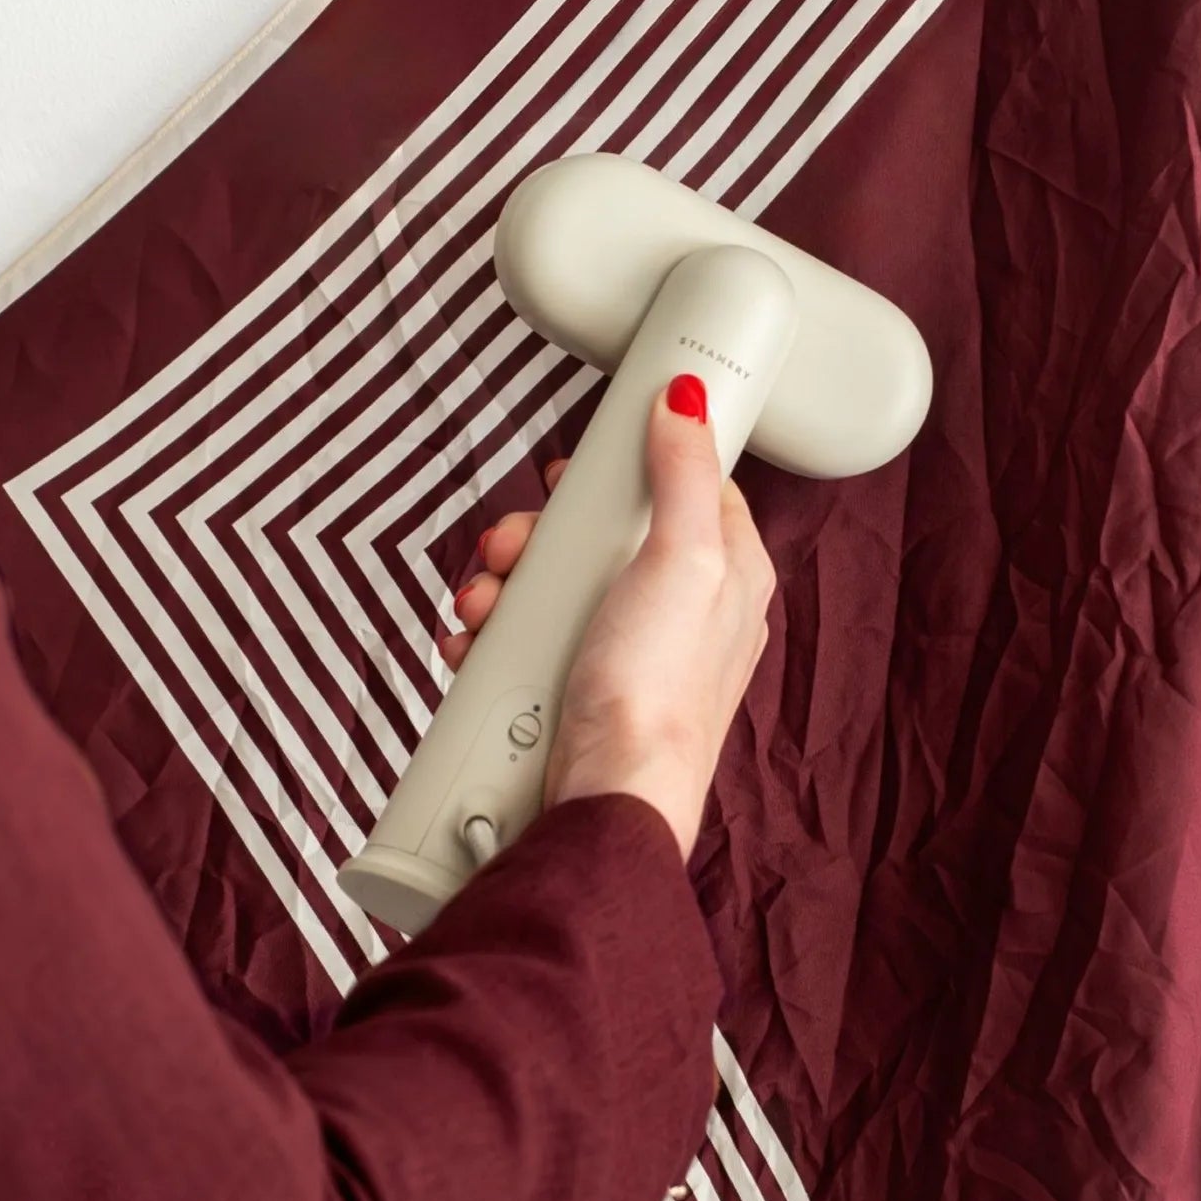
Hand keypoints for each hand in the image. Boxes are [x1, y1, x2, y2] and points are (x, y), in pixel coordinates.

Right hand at [443, 374, 775, 860]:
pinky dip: (494, 634)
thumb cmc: (657, 695)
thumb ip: (684, 475)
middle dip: (540, 535)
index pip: (683, 486)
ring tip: (483, 604)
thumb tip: (687, 402)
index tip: (580, 468)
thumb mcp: (684, 561)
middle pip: (600, 534)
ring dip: (503, 585)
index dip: (626, 467)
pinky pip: (527, 639)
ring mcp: (624, 650)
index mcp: (724, 572)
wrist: (607, 799)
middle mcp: (679, 609)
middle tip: (511, 547)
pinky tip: (476, 640)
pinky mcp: (578, 687)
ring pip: (554, 585)